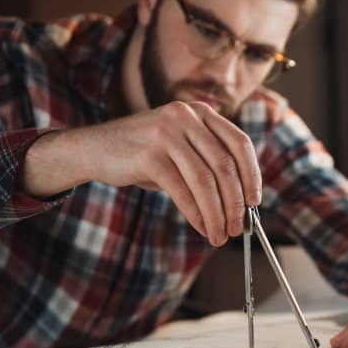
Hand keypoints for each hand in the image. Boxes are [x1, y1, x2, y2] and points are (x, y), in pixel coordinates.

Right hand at [22, 101, 260, 245]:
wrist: (93, 149)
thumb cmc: (144, 154)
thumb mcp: (181, 148)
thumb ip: (208, 163)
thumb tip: (240, 203)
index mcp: (201, 112)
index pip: (239, 143)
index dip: (252, 174)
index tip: (255, 201)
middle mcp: (186, 117)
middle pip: (225, 165)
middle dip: (235, 202)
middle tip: (238, 227)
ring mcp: (167, 133)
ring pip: (206, 181)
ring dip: (217, 213)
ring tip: (220, 234)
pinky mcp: (150, 155)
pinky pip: (183, 191)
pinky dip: (197, 214)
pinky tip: (203, 227)